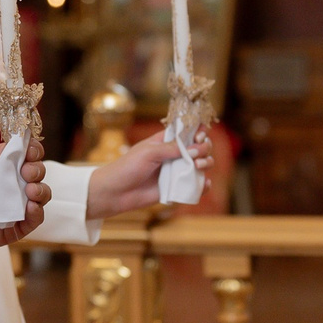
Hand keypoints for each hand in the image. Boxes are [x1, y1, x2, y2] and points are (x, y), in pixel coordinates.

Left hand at [0, 145, 51, 250]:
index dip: (33, 151)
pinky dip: (36, 214)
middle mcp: (11, 183)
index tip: (30, 153)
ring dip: (41, 192)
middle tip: (27, 174)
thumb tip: (22, 162)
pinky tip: (31, 208)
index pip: (26, 153)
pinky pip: (32, 221)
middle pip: (37, 173)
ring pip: (40, 197)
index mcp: (1, 164)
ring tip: (31, 191)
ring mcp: (13, 205)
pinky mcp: (12, 227)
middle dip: (37, 171)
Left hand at [86, 130, 210, 217]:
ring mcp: (176, 171)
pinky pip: (195, 186)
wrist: (116, 192)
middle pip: (200, 147)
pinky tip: (204, 183)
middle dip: (204, 148)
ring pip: (201, 165)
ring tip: (198, 167)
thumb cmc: (128, 167)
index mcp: (166, 140)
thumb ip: (172, 149)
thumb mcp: (149, 152)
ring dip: (206, 163)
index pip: (188, 131)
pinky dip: (203, 185)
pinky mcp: (177, 188)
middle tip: (197, 154)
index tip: (199, 136)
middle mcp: (174, 154)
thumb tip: (195, 148)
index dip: (198, 131)